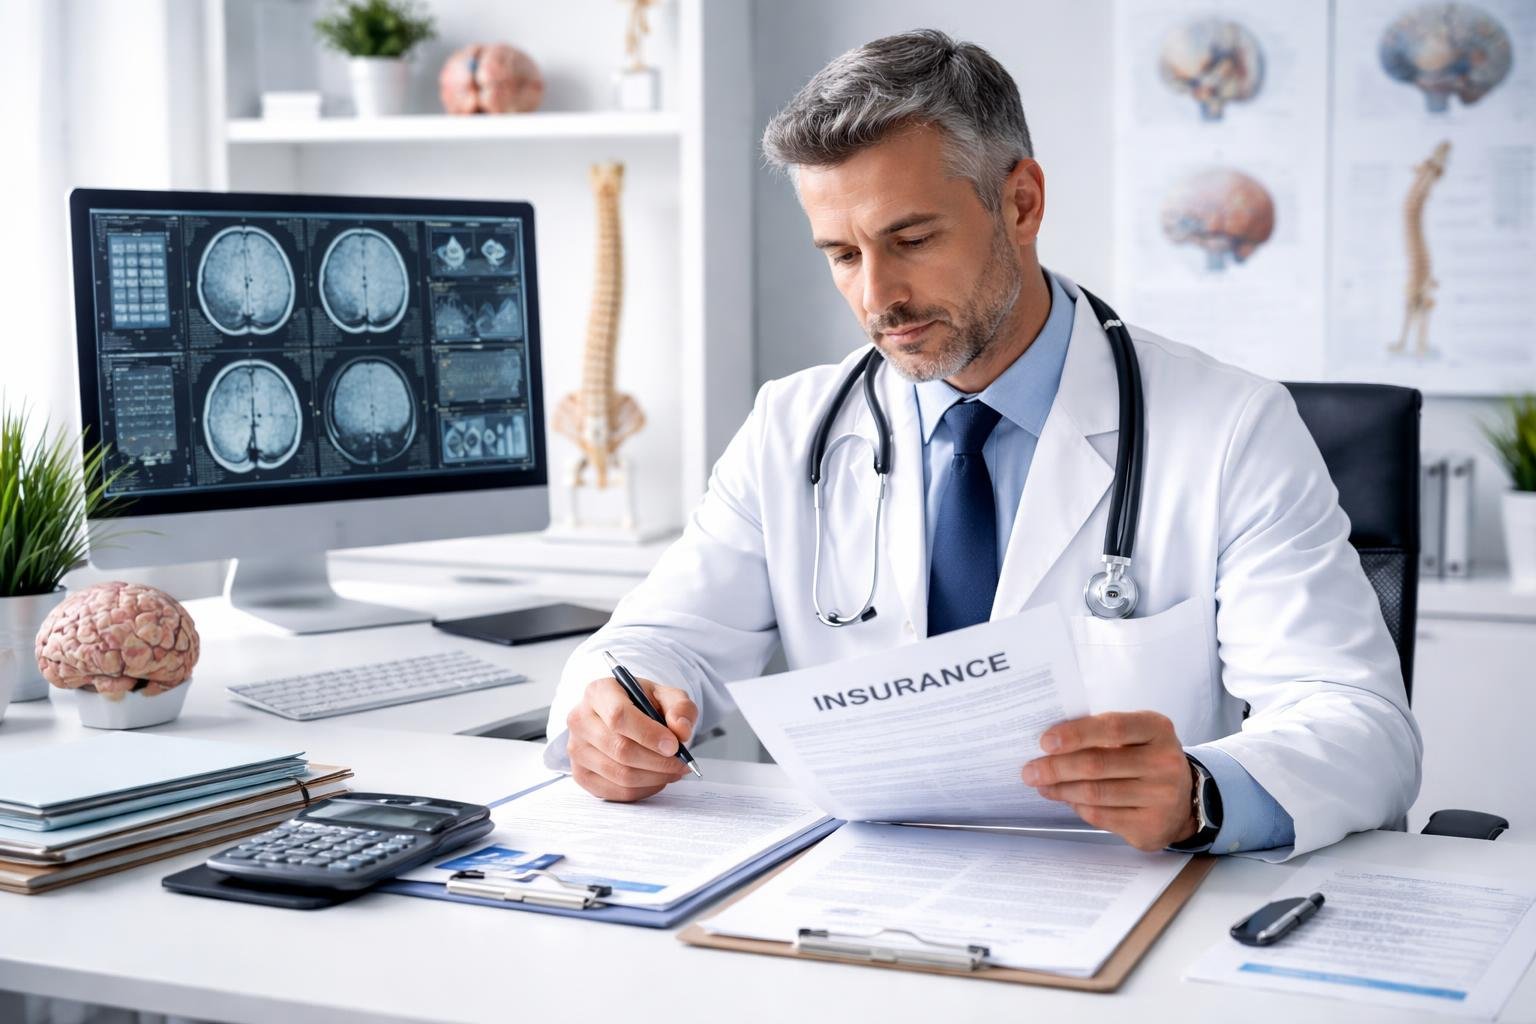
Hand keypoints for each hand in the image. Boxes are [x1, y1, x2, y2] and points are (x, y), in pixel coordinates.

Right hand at [566, 676, 697, 801]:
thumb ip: (680, 708)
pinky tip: (657, 779)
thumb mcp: (667, 696)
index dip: (648, 734)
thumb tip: (681, 731)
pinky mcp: (581, 775)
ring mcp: (576, 749)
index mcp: (599, 692)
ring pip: (620, 774)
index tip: (674, 745)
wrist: (623, 717)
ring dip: (655, 777)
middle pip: (620, 749)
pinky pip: (617, 792)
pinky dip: (644, 789)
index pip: (618, 716)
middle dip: (658, 761)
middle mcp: (580, 720)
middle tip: (682, 763)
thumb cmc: (643, 705)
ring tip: (674, 770)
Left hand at [1021, 711, 1196, 851]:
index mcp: (1157, 730)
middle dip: (1056, 768)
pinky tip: (1065, 798)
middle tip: (1029, 770)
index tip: (1045, 741)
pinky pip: (1101, 816)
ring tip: (1041, 784)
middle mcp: (1164, 763)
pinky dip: (1077, 806)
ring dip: (1061, 789)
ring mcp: (1161, 798)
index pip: (1112, 728)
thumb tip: (1050, 743)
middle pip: (1097, 765)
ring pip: (1095, 794)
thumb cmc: (1146, 759)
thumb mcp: (1135, 736)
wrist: (1185, 800)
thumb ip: (1101, 733)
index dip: (1076, 734)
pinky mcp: (1151, 826)